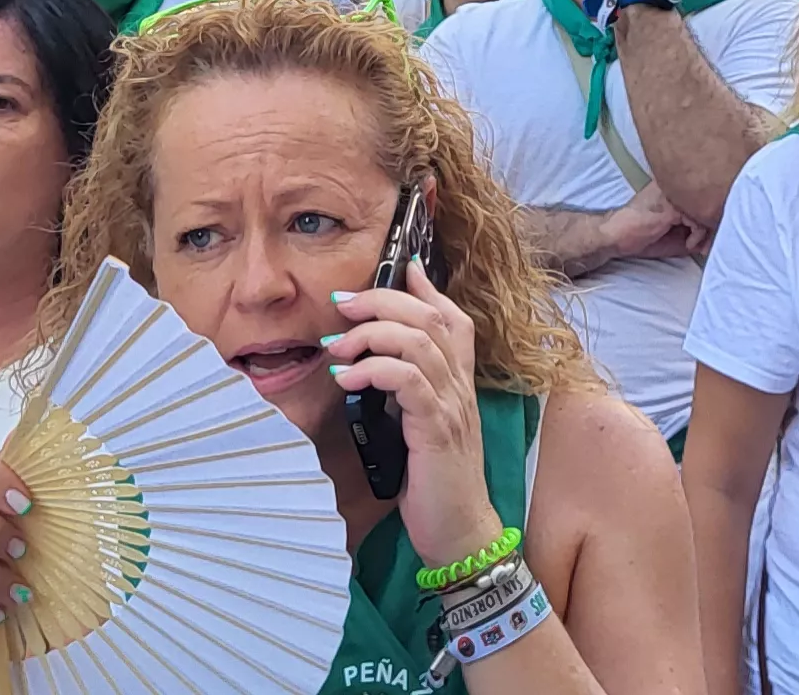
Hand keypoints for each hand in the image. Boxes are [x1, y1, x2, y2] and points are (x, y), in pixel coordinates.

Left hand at [331, 256, 502, 564]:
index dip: (424, 286)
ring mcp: (452, 406)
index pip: (453, 317)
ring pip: (419, 341)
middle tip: (343, 304)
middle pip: (430, 317)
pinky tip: (347, 381)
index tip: (396, 265)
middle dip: (382, 300)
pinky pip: (408, 381)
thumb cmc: (433, 481)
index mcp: (459, 383)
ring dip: (371, 333)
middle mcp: (461, 387)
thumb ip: (405, 388)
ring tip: (338, 347)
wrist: (460, 532)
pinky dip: (374, 370)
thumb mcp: (419, 425)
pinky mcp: (437, 429)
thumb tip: (377, 356)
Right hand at [600, 187, 702, 264]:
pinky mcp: (670, 206)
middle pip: (707, 199)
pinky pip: (697, 218)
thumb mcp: (675, 233)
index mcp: (672, 184)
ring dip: (707, 232)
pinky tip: (688, 243)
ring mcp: (672, 193)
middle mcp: (673, 183)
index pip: (703, 194)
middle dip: (712, 225)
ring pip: (706, 208)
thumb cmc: (642, 234)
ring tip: (698, 246)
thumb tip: (717, 233)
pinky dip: (698, 234)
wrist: (616, 236)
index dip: (710, 217)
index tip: (708, 238)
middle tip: (708, 245)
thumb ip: (695, 229)